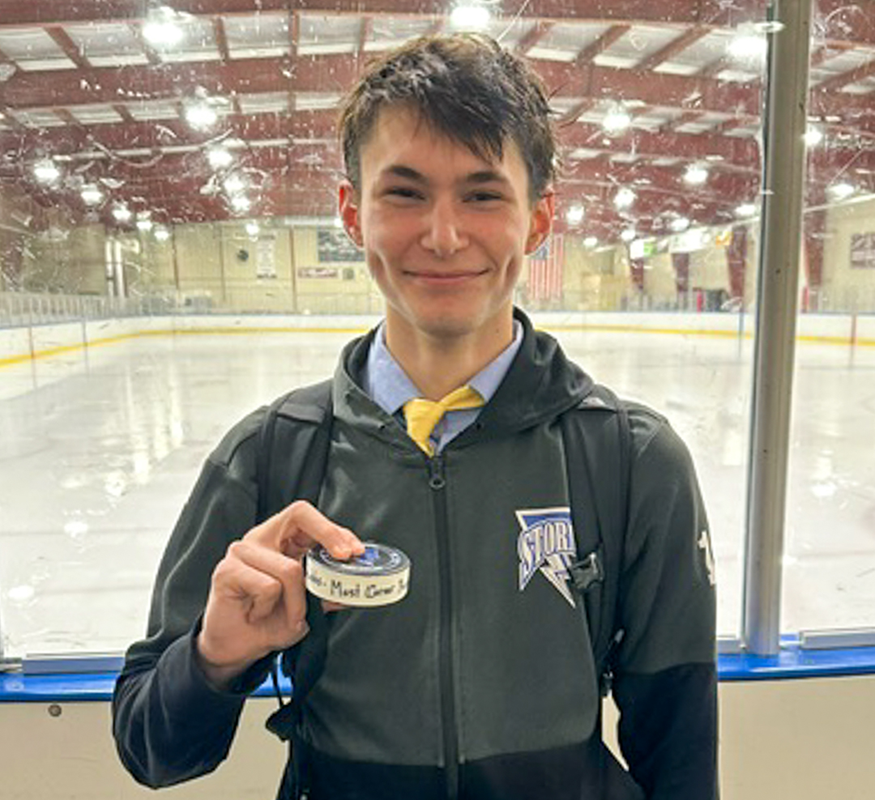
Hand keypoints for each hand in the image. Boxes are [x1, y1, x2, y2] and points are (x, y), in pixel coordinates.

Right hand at [196, 500, 362, 688]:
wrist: (237, 647)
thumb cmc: (269, 620)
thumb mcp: (307, 604)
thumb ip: (327, 588)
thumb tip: (355, 584)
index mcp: (280, 539)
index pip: (308, 517)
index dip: (333, 529)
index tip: (355, 551)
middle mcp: (261, 538)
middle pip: (299, 514)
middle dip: (328, 534)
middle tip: (344, 558)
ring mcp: (241, 551)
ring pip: (290, 568)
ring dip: (297, 602)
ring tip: (287, 615)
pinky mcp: (226, 570)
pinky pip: (267, 587)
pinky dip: (269, 608)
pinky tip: (257, 614)